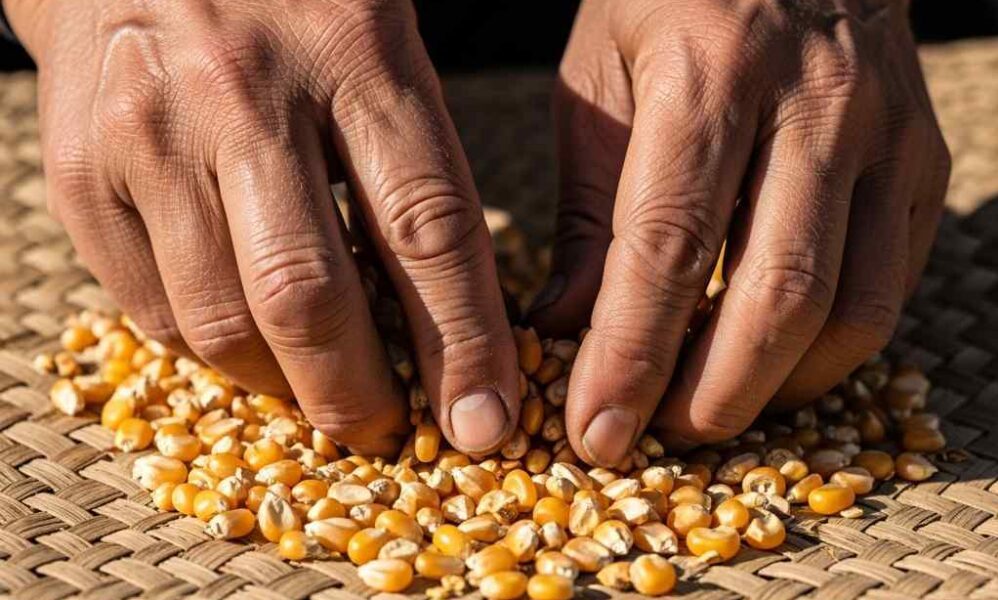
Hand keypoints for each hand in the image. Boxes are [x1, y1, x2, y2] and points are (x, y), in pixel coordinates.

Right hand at [6, 0, 518, 455]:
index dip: (465, 342)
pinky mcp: (82, 173)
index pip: (429, 228)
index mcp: (355, 54)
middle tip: (391, 433)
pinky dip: (211, 356)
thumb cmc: (288, 2)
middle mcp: (245, 96)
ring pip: (224, 321)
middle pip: (313, 297)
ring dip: (285, 389)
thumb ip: (414, 164)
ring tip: (322, 398)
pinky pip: (151, 311)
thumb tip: (451, 316)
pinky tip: (250, 347)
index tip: (485, 419)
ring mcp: (151, 135)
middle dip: (362, 395)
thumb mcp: (377, 46)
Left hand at [530, 0, 950, 464]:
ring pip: (853, 309)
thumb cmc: (668, 8)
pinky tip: (772, 366)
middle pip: (775, 293)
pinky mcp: (923, 163)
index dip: (631, 356)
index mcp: (712, 71)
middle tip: (656, 442)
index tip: (596, 433)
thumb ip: (584, 215)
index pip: (669, 246)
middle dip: (711, 395)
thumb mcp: (597, 85)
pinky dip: (830, 353)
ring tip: (711, 412)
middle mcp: (816, 103)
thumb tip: (564, 336)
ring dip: (779, 390)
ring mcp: (886, 134)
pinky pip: (891, 289)